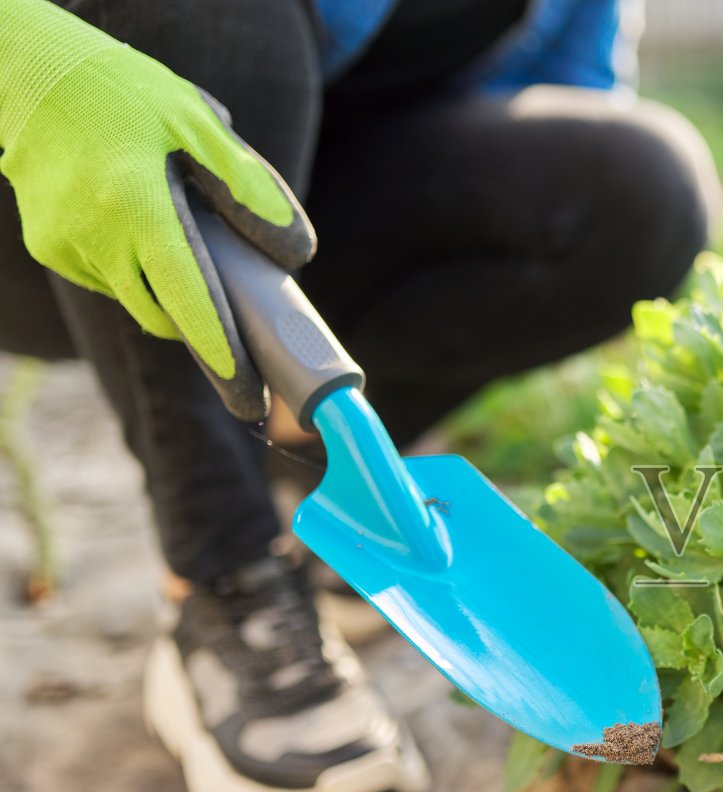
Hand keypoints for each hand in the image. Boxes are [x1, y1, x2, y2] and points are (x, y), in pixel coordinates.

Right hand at [0, 0, 314, 419]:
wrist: (30, 73)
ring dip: (172, 296)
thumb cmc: (126, 93)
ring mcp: (65, 246)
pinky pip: (109, 280)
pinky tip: (143, 232)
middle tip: (249, 338)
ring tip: (195, 257)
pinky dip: (137, 271)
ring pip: (138, 300)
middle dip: (206, 332)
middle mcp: (95, 236)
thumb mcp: (200, 125)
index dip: (222, 353)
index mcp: (137, 207)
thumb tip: (298, 254)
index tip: (249, 394)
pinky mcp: (48, 247)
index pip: (188, 300)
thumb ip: (249, 188)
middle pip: (166, 315)